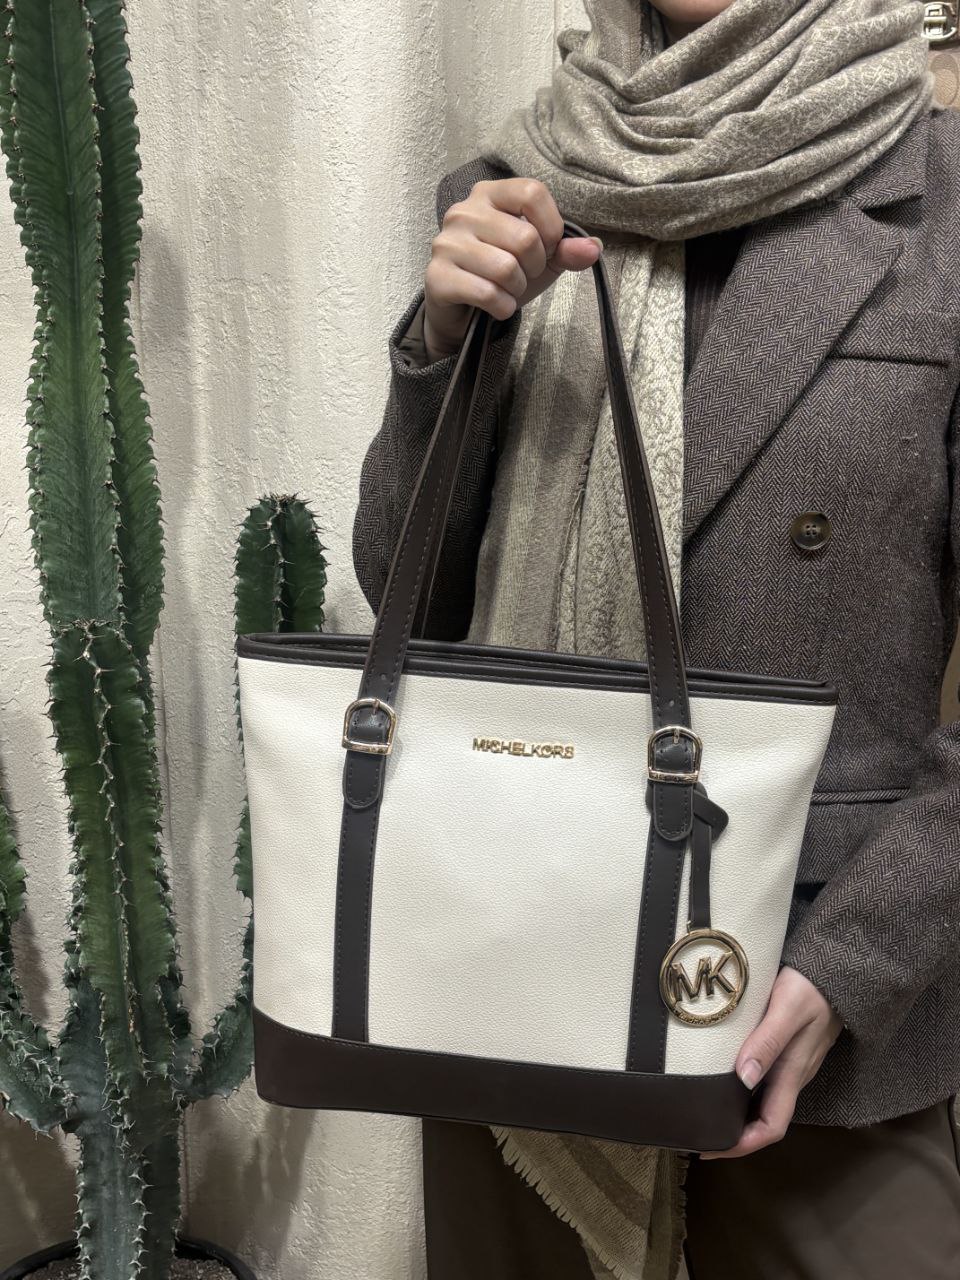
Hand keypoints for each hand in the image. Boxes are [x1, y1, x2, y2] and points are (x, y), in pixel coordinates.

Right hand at [423, 177, 602, 361]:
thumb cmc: (499, 274)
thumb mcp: (539, 259)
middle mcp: (464, 211)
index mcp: (490, 194)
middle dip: (534, 267)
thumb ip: (565, 251)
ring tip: (507, 289)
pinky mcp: (437, 276)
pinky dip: (502, 307)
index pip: (533, 193)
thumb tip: (593, 248)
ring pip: (506, 268)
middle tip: (522, 276)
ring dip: (517, 289)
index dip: (551, 227)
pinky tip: (496, 306)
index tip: (547, 248)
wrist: (460, 310)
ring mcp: (446, 243)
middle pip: (524, 237)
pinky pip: (487, 293)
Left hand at [699, 965, 842, 1159]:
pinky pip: (763, 1082)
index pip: (771, 1127)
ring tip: (702, 1111)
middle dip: (733, 1135)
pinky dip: (741, 1091)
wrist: (837, 971)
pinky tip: (721, 1080)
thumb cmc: (811, 987)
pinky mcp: (787, 1051)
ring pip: (763, 1102)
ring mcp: (792, 1065)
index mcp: (792, 1073)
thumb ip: (767, 1042)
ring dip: (736, 1114)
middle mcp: (792, 1076)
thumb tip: (742, 1079)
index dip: (742, 1145)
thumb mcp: (786, 1009)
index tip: (711, 1149)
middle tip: (696, 1133)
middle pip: (764, 1121)